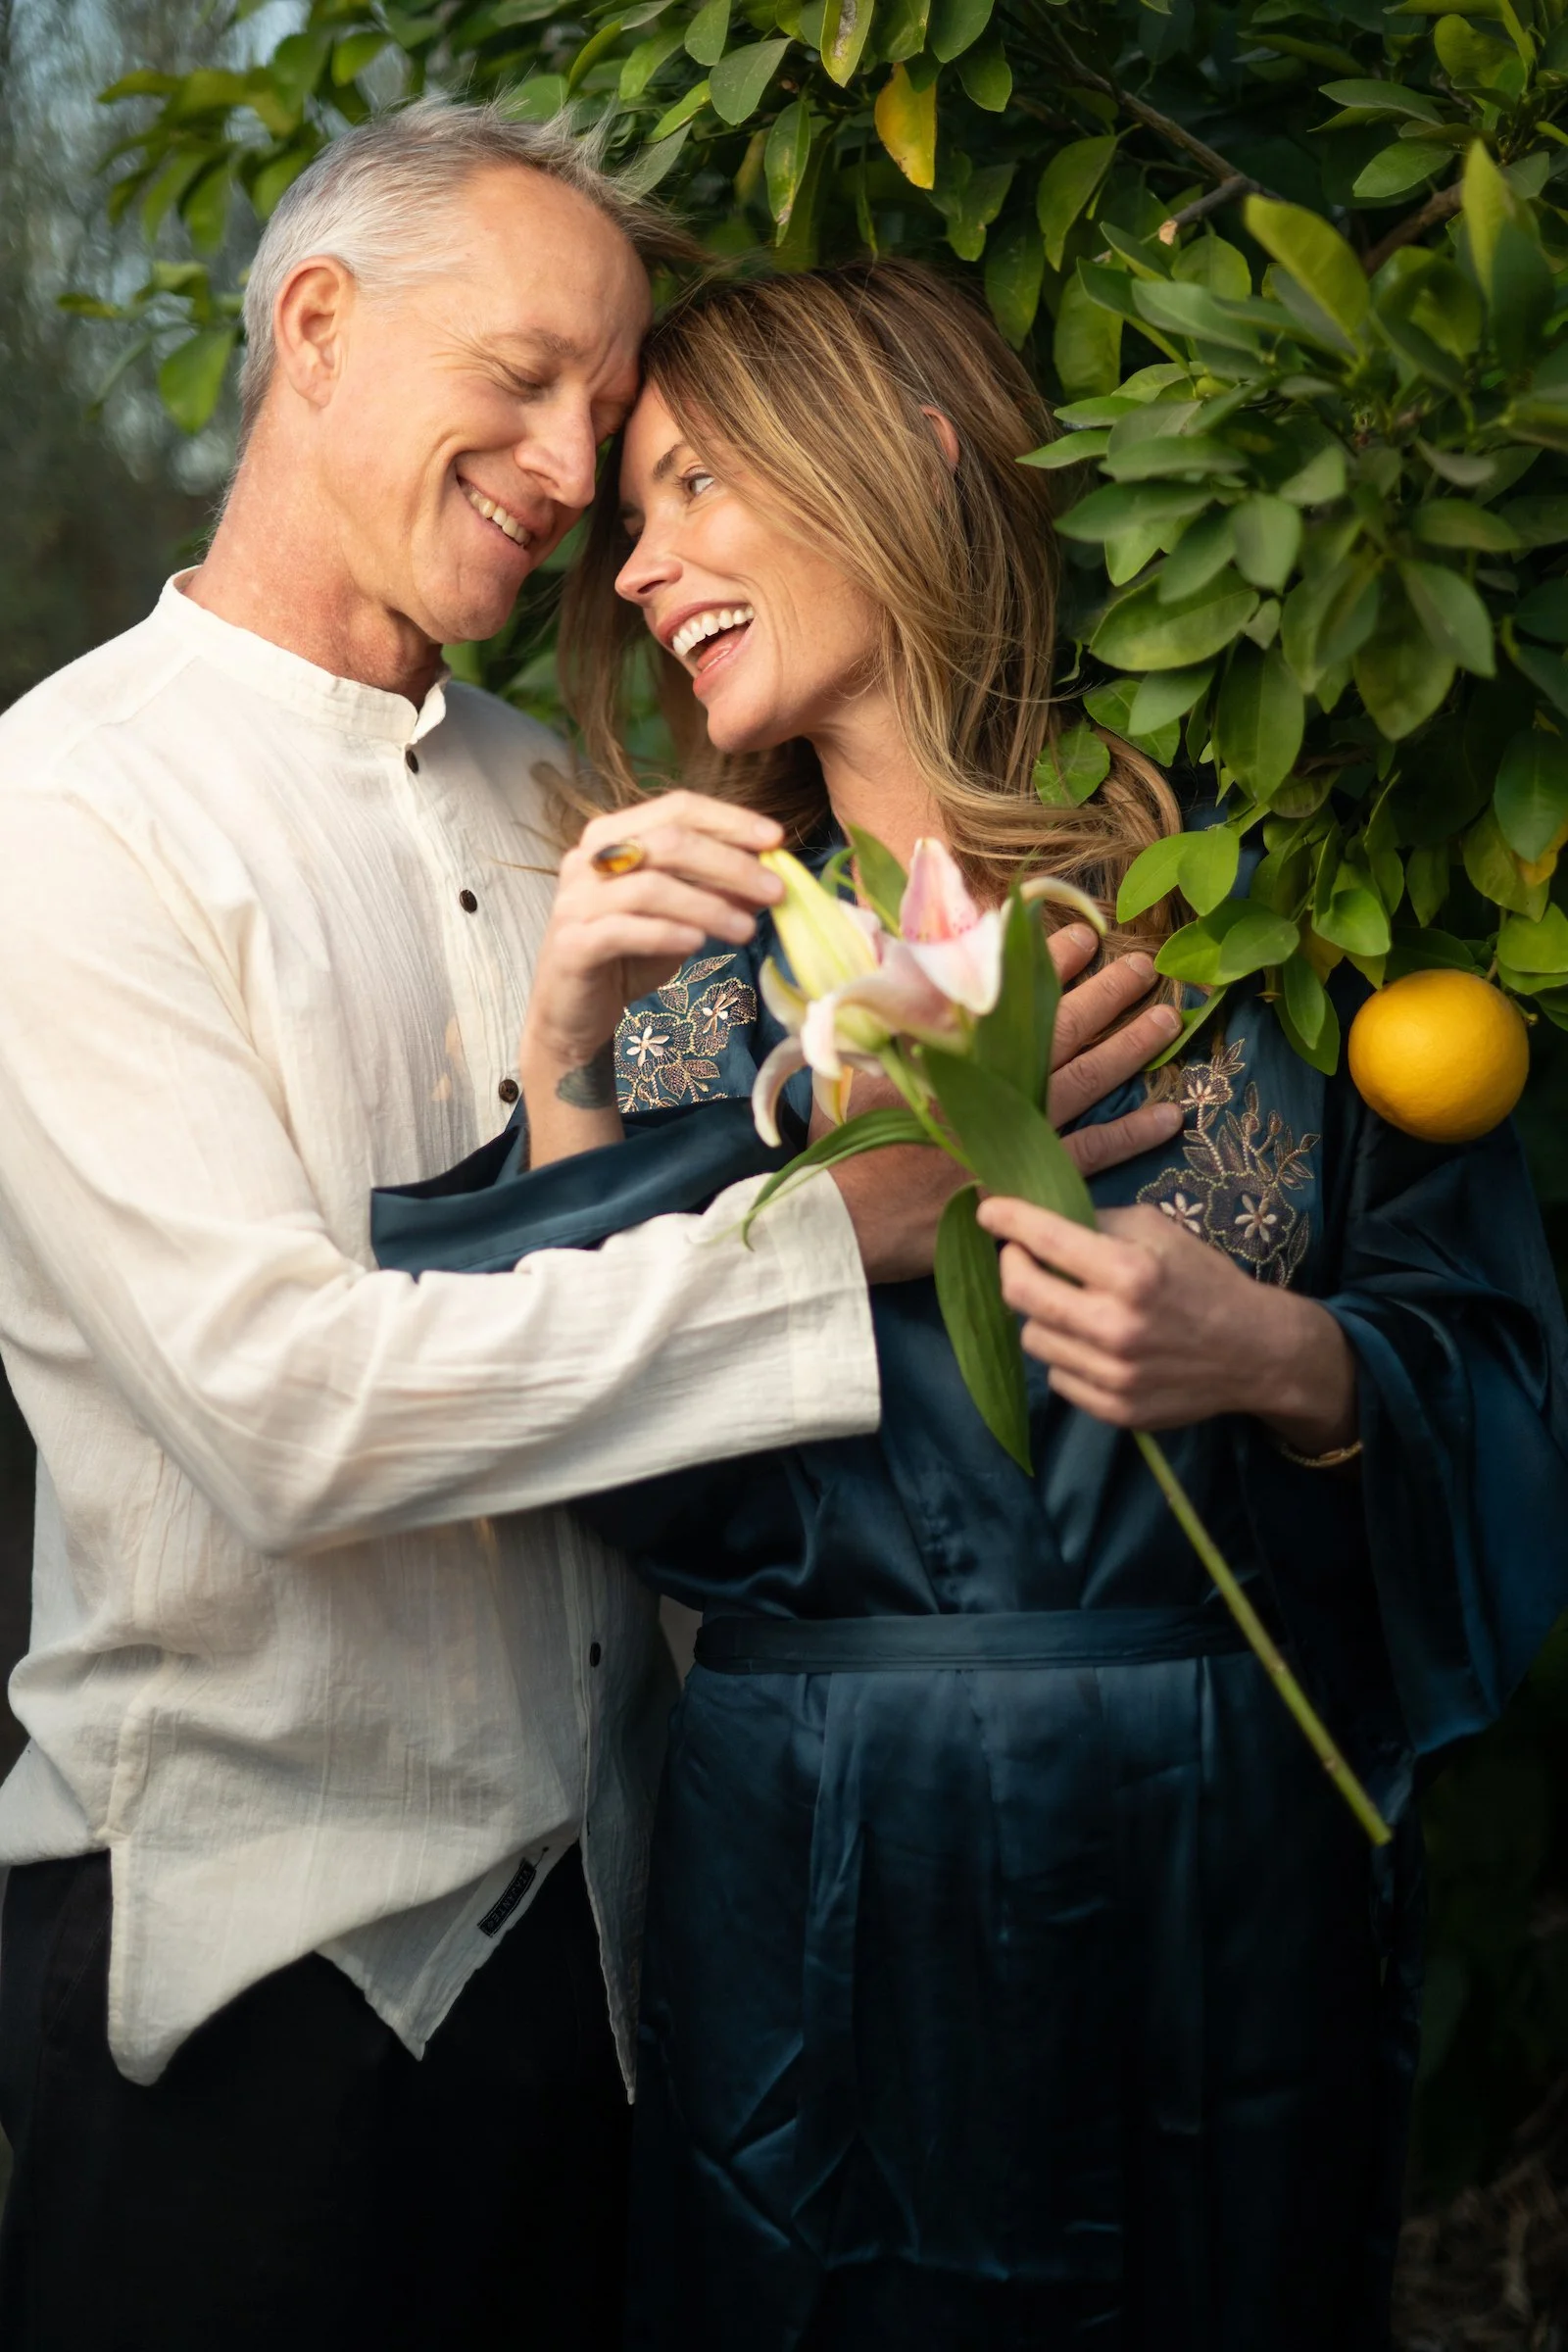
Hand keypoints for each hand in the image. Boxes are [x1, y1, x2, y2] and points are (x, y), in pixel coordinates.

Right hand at [519, 792, 784, 1080]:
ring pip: (651, 887)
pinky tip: (699, 943)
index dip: (729, 820)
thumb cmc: (628, 957)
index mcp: (613, 836)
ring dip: (709, 906)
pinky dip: (667, 933)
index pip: (676, 809)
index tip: (776, 839)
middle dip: (730, 864)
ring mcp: (576, 900)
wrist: (574, 1013)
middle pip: (669, 842)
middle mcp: (589, 859)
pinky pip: (624, 929)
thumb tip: (769, 877)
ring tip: (748, 930)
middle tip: (776, 891)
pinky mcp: (572, 944)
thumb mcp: (682, 919)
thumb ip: (716, 893)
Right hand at [824, 932, 1191, 1285]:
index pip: (1010, 991)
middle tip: (1144, 967)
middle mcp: (991, 1080)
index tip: (1083, 936)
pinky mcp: (1027, 1175)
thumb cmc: (848, 1145)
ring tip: (1167, 1019)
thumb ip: (886, 1020)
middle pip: (1060, 1027)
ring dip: (1131, 1046)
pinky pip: (1094, 1149)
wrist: (847, 1217)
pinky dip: (1132, 1132)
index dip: (1049, 961)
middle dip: (1105, 992)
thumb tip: (896, 964)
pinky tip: (1169, 1115)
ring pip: (1087, 1077)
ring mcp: (1014, 1128)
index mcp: (951, 1048)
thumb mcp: (854, 1067)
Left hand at [976, 1198, 1357, 1449]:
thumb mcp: (1159, 1231)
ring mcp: (1113, 1375)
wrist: (1256, 1352)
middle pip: (1020, 1293)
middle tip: (1018, 1255)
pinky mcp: (1114, 1410)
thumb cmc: (1204, 1280)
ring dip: (1041, 1314)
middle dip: (1010, 1265)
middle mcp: (1116, 1327)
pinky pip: (1057, 1376)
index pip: (1044, 1240)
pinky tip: (1091, 1342)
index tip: (989, 1211)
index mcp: (1131, 1273)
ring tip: (1069, 1303)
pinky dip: (1066, 1354)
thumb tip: (1038, 1216)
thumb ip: (1097, 1223)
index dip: (1006, 1220)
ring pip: (1033, 1338)